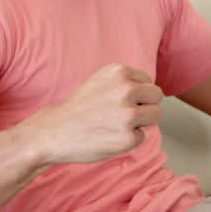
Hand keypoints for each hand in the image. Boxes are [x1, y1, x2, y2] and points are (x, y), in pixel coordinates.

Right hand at [23, 63, 163, 165]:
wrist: (54, 132)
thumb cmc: (78, 108)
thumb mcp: (101, 80)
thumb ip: (126, 81)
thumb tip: (152, 90)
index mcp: (119, 72)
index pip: (148, 81)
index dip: (137, 94)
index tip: (121, 101)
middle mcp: (126, 90)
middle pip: (156, 96)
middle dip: (145, 105)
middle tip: (124, 114)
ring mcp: (128, 115)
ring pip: (155, 115)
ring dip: (141, 122)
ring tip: (118, 125)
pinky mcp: (128, 138)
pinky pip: (142, 136)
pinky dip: (129, 140)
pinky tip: (110, 137)